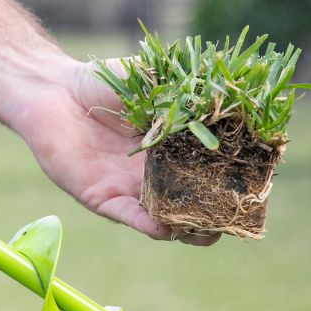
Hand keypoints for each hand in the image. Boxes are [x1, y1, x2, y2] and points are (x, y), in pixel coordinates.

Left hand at [0, 57, 219, 245]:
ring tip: (210, 229)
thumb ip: (185, 94)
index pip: (209, 172)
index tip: (258, 184)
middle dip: (217, 212)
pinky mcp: (102, 198)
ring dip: (189, 227)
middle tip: (239, 214)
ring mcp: (129, 189)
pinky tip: (167, 227)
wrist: (52, 88)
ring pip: (167, 219)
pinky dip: (150, 224)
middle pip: (194, 204)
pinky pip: (130, 217)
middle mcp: (154, 174)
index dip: (233, 180)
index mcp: (172, 148)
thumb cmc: (102, 81)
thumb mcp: (153, 82)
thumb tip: (229, 96)